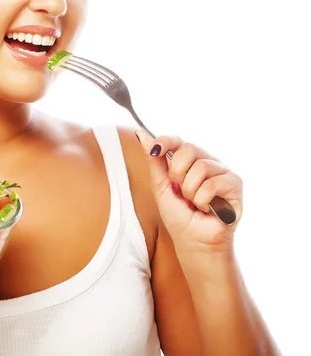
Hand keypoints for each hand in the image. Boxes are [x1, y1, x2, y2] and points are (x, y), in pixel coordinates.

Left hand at [135, 130, 242, 254]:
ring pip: (201, 166)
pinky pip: (213, 183)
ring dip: (190, 190)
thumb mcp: (160, 186)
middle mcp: (208, 162)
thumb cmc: (179, 215)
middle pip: (189, 148)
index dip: (165, 141)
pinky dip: (203, 199)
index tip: (154, 149)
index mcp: (190, 161)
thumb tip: (141, 135)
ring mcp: (223, 172)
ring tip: (194, 202)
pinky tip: (206, 208)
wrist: (193, 241)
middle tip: (179, 190)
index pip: (178, 141)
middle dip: (177, 172)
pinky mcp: (235, 184)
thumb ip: (154, 161)